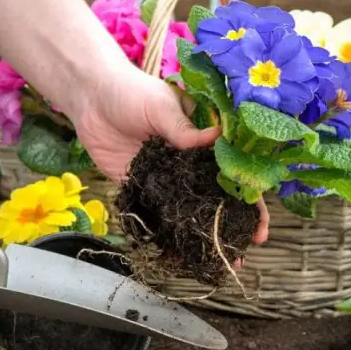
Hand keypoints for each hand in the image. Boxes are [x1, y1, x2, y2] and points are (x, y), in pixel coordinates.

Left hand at [72, 65, 268, 245]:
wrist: (89, 98)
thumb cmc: (131, 91)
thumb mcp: (161, 106)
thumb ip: (183, 129)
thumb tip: (217, 138)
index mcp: (203, 136)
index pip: (233, 165)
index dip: (249, 191)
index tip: (260, 216)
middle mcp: (190, 159)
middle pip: (218, 192)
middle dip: (235, 219)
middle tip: (249, 244)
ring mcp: (167, 175)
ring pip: (191, 208)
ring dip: (205, 231)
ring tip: (222, 258)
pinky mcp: (142, 186)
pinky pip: (158, 212)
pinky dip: (169, 232)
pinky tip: (181, 253)